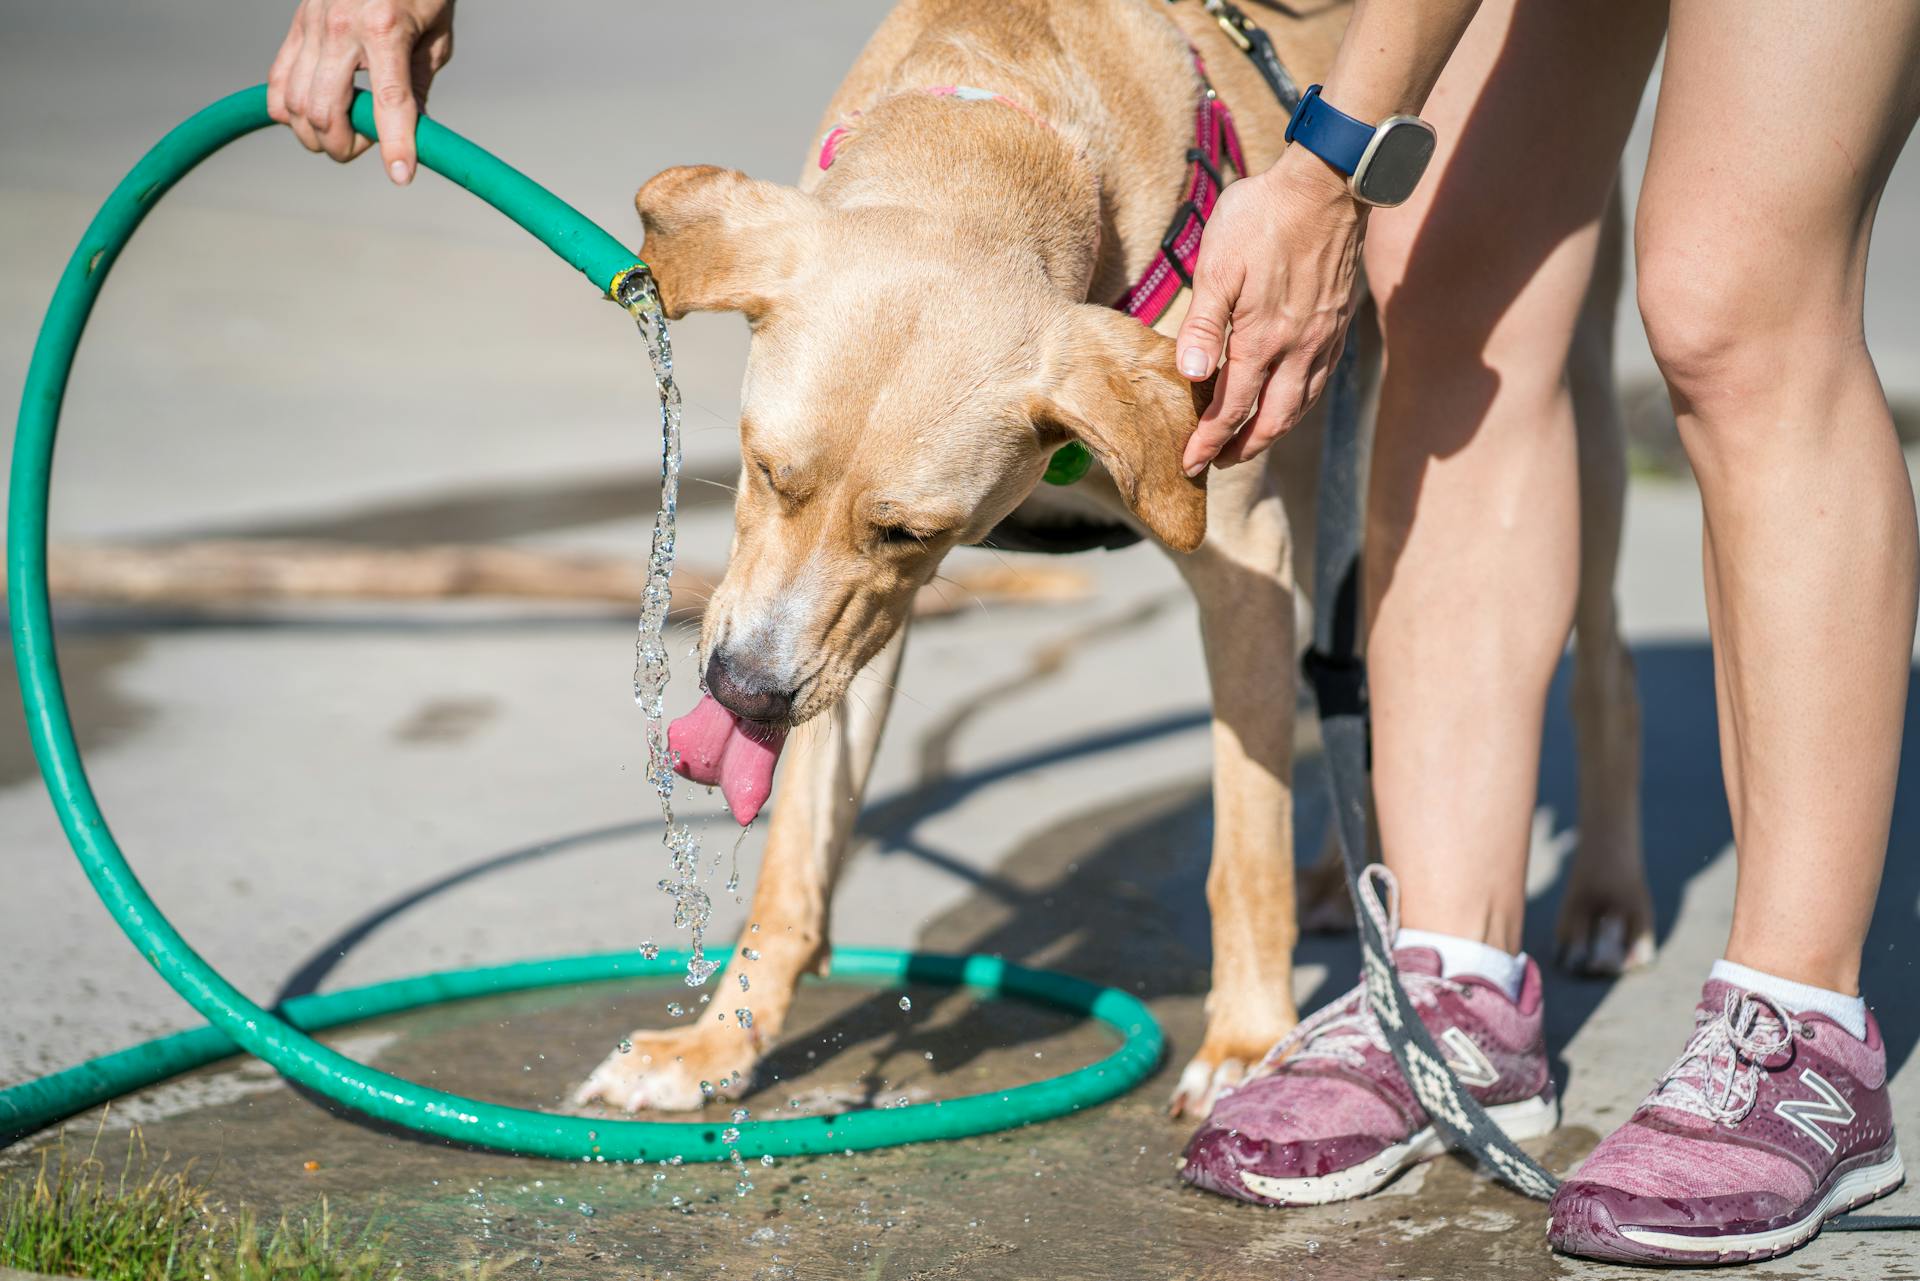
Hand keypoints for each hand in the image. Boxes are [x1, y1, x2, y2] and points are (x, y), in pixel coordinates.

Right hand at [267, 0, 454, 184]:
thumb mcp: (435, 38)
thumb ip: (419, 87)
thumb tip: (411, 134)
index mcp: (385, 28)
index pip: (389, 102)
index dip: (395, 145)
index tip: (401, 176)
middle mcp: (341, 27)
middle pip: (326, 111)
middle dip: (346, 146)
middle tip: (367, 147)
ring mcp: (311, 25)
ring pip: (295, 104)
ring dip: (317, 135)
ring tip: (344, 134)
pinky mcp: (295, 27)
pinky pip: (277, 83)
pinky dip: (289, 112)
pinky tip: (313, 118)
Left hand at [1176, 148, 1366, 473]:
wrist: (1327, 183)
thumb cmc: (1262, 217)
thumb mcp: (1218, 265)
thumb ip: (1203, 324)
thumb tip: (1191, 376)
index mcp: (1263, 339)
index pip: (1232, 408)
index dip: (1209, 440)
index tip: (1190, 463)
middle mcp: (1299, 348)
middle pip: (1272, 421)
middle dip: (1243, 449)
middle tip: (1216, 463)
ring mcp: (1323, 338)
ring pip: (1300, 405)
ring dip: (1273, 431)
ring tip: (1249, 441)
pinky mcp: (1338, 324)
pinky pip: (1319, 381)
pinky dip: (1299, 404)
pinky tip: (1288, 400)